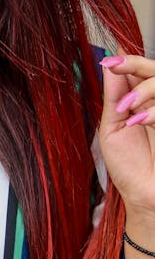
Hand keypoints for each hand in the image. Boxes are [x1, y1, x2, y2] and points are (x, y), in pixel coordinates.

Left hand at [99, 53, 154, 224]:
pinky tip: (139, 121)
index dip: (129, 61)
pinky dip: (154, 111)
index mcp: (143, 102)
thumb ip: (114, 96)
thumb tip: (109, 65)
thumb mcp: (112, 127)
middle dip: (137, 65)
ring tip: (128, 108)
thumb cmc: (129, 166)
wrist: (143, 198)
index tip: (110, 61)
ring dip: (145, 90)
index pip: (141, 71)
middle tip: (118, 68)